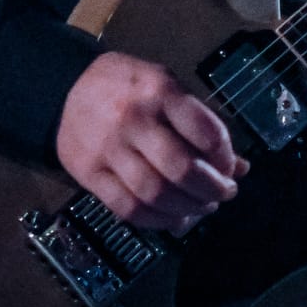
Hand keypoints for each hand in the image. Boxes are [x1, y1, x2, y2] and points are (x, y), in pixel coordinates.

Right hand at [55, 51, 248, 232]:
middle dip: (212, 190)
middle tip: (223, 193)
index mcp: (159, 90)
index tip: (231, 167)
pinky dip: (157, 221)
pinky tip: (174, 218)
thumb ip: (201, 123)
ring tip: (202, 207)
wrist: (66, 88)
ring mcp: (108, 148)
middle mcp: (133, 119)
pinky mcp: (89, 173)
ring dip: (188, 209)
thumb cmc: (127, 87)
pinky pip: (128, 209)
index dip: (226, 158)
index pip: (206, 133)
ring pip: (156, 194)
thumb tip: (240, 167)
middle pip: (181, 169)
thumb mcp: (167, 85)